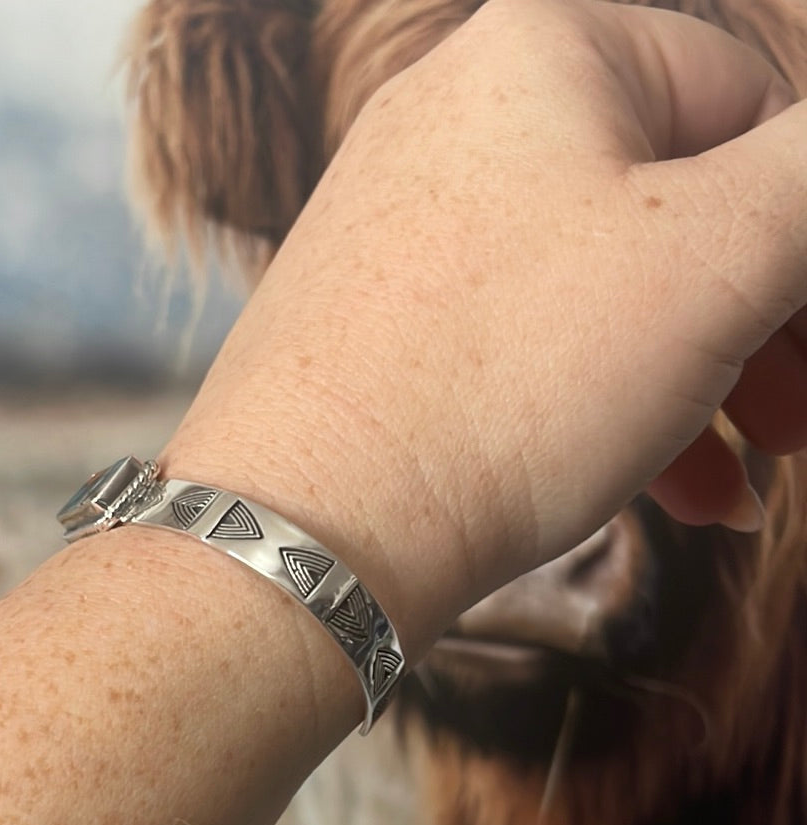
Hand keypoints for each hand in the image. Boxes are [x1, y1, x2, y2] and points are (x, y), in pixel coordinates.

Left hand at [163, 0, 806, 654]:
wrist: (308, 527)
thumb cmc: (502, 382)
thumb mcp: (721, 258)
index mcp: (545, 54)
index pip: (749, 102)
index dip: (805, 229)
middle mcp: (459, 123)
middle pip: (672, 208)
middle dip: (759, 324)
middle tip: (796, 422)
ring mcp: (408, 231)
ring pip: (601, 295)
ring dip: (694, 389)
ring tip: (742, 482)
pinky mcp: (381, 326)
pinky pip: (522, 348)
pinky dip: (602, 412)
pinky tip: (668, 494)